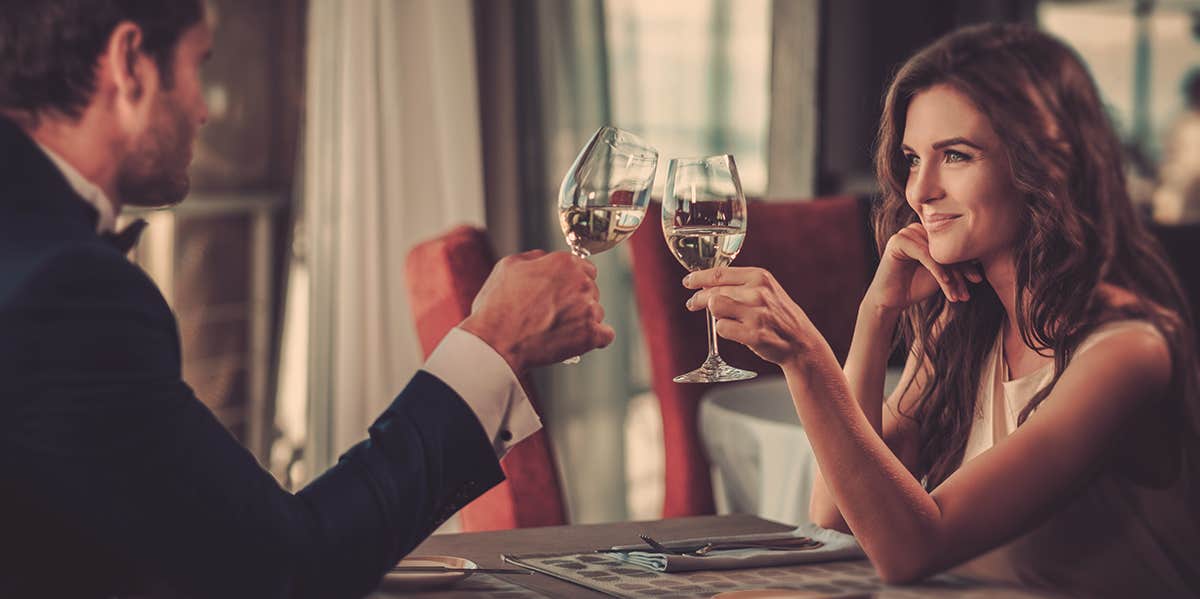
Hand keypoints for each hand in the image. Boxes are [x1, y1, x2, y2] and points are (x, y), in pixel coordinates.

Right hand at [461, 250, 614, 372]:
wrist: (496, 342)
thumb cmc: (498, 305)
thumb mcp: (508, 266)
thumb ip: (535, 258)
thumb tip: (546, 258)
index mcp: (564, 263)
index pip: (586, 268)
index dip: (573, 281)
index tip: (563, 292)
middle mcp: (581, 282)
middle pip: (592, 290)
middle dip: (577, 300)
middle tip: (555, 313)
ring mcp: (588, 309)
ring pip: (596, 312)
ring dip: (582, 320)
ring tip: (558, 329)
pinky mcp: (590, 335)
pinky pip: (605, 335)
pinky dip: (594, 338)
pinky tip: (579, 340)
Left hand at [682, 267, 823, 368]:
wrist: (801, 341)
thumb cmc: (778, 315)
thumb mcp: (766, 290)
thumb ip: (740, 284)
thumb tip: (705, 284)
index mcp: (760, 276)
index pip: (719, 273)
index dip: (698, 277)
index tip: (688, 281)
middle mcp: (758, 292)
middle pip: (713, 291)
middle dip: (698, 299)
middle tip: (692, 304)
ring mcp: (756, 314)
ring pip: (715, 307)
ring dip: (715, 314)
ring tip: (724, 318)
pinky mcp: (753, 334)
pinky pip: (722, 328)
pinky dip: (724, 330)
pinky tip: (736, 331)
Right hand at [865, 223, 982, 312]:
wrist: (891, 301)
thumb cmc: (916, 287)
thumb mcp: (942, 274)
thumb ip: (955, 263)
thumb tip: (982, 257)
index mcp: (928, 234)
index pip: (952, 245)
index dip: (966, 263)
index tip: (977, 281)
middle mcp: (918, 230)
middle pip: (946, 248)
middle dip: (960, 271)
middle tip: (968, 290)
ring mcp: (907, 233)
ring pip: (937, 252)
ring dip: (949, 274)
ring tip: (955, 293)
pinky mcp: (898, 241)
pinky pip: (924, 253)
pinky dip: (936, 268)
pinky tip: (944, 282)